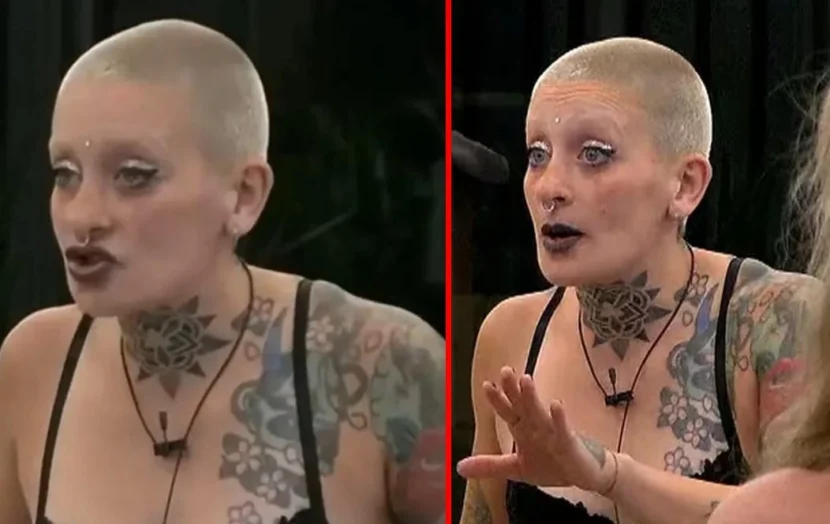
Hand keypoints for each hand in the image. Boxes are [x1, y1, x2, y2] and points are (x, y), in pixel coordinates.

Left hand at [456, 367, 614, 492]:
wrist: (584, 475)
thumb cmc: (552, 465)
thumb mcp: (516, 469)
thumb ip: (489, 466)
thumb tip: (459, 467)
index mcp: (523, 430)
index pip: (508, 411)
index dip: (497, 400)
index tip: (486, 385)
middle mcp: (536, 426)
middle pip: (523, 405)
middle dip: (513, 390)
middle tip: (505, 370)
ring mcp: (553, 432)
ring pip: (540, 412)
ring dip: (532, 397)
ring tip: (525, 379)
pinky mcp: (569, 443)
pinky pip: (564, 429)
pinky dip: (560, 418)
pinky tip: (556, 405)